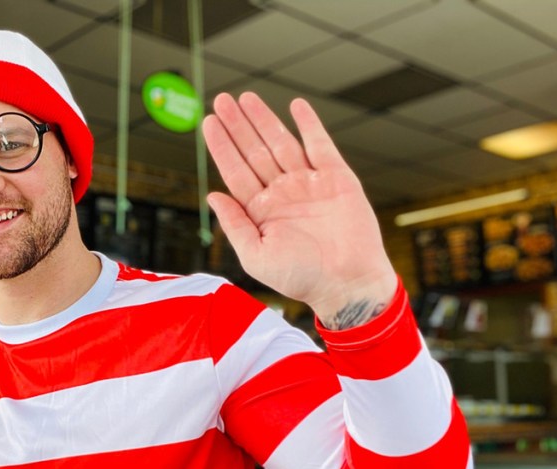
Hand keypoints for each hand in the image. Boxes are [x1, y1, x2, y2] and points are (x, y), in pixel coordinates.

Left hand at [203, 92, 396, 327]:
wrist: (347, 283)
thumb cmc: (301, 278)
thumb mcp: (256, 256)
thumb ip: (234, 225)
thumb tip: (212, 196)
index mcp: (261, 211)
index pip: (236, 171)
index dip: (222, 147)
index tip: (208, 122)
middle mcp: (282, 193)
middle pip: (255, 151)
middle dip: (238, 126)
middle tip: (222, 100)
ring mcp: (309, 184)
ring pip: (282, 143)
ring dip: (265, 120)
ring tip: (246, 98)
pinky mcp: (337, 179)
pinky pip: (321, 145)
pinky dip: (309, 124)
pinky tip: (296, 106)